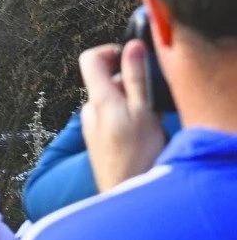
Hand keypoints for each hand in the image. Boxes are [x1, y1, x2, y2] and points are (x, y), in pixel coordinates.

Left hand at [79, 41, 166, 192]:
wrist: (125, 193)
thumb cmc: (137, 156)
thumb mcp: (143, 112)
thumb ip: (136, 78)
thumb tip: (132, 46)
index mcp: (99, 99)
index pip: (90, 58)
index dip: (110, 51)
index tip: (131, 57)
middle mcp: (89, 110)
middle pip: (105, 80)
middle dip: (129, 83)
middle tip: (149, 99)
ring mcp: (91, 126)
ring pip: (111, 101)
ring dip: (130, 103)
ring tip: (147, 121)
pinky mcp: (96, 140)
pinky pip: (111, 118)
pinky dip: (126, 119)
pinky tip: (140, 135)